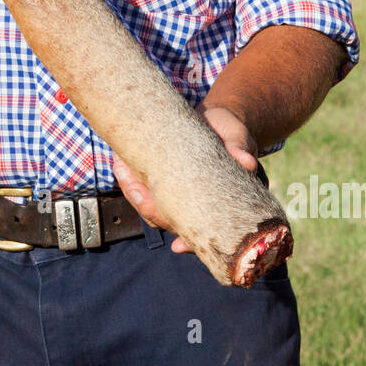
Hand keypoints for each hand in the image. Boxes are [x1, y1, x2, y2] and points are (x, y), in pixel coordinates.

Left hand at [109, 105, 257, 254]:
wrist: (217, 119)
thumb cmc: (231, 131)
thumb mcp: (238, 137)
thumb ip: (240, 149)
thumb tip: (246, 162)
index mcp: (219, 204)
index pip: (205, 231)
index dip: (192, 242)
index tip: (178, 246)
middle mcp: (196, 206)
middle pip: (169, 220)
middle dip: (146, 205)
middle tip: (131, 184)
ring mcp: (178, 196)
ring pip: (152, 208)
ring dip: (133, 192)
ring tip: (120, 166)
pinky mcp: (164, 182)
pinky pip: (144, 190)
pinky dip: (131, 180)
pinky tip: (120, 163)